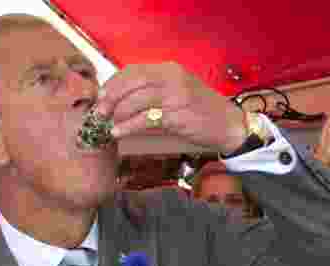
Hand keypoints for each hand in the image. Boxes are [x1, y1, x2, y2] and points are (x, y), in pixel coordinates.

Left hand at [94, 63, 247, 154]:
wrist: (229, 125)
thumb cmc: (202, 112)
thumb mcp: (179, 92)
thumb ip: (156, 90)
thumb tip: (124, 99)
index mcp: (171, 70)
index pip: (134, 71)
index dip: (114, 83)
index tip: (102, 95)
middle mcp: (172, 78)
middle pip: (131, 83)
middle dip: (111, 97)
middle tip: (99, 111)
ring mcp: (175, 96)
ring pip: (136, 100)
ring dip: (117, 113)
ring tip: (108, 123)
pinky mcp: (177, 115)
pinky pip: (145, 119)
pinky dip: (128, 126)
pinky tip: (119, 132)